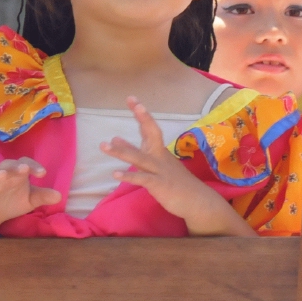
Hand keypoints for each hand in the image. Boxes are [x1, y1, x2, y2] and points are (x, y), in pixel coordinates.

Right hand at [0, 159, 60, 228]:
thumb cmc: (12, 202)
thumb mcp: (30, 200)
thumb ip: (43, 196)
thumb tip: (59, 196)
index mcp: (16, 175)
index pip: (23, 164)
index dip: (32, 166)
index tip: (43, 173)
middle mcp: (1, 177)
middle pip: (5, 166)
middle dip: (14, 167)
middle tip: (23, 169)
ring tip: (1, 176)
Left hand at [103, 98, 252, 235]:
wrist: (197, 201)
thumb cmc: (176, 183)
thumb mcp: (156, 165)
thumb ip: (135, 151)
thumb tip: (115, 138)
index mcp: (159, 151)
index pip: (150, 129)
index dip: (141, 114)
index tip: (132, 99)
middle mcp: (160, 157)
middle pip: (152, 133)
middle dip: (142, 118)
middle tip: (133, 102)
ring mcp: (160, 170)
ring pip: (140, 158)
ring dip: (121, 152)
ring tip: (104, 145)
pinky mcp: (159, 184)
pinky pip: (142, 179)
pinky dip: (129, 176)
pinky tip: (116, 174)